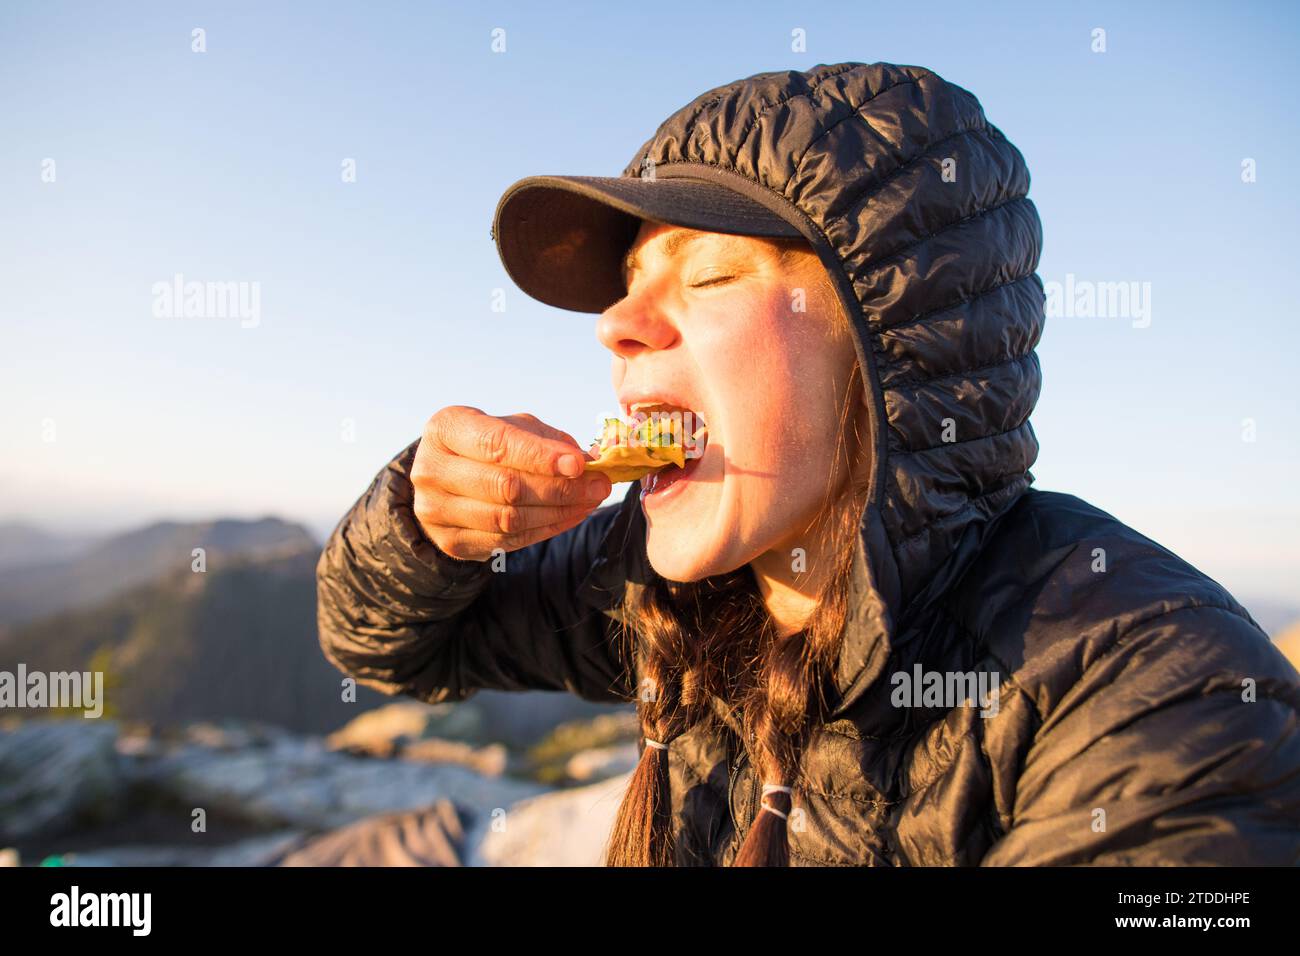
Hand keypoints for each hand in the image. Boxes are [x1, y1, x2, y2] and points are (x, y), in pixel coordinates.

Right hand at [410, 406, 610, 561]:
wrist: (446, 480)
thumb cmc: (486, 445)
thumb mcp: (512, 427)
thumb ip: (547, 440)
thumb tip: (588, 461)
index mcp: (445, 429)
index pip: (496, 444)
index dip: (540, 456)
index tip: (580, 463)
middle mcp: (431, 469)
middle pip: (506, 487)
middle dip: (560, 488)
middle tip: (598, 485)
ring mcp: (436, 510)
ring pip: (509, 519)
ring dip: (558, 512)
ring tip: (590, 501)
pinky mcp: (450, 541)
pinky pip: (508, 541)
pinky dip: (546, 529)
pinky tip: (571, 516)